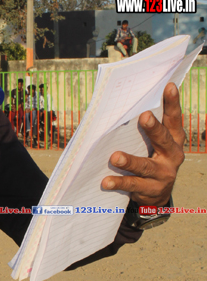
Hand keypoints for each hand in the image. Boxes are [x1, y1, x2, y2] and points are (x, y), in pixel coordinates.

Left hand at [101, 82, 184, 205]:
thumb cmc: (150, 158)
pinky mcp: (152, 190)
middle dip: (153, 128)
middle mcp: (172, 155)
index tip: (169, 86)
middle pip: (163, 139)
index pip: (174, 118)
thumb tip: (120, 107)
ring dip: (130, 161)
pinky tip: (106, 181)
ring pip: (145, 166)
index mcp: (174, 139)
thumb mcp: (153, 144)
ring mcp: (163, 174)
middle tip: (144, 117)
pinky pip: (133, 184)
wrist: (156, 195)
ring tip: (115, 157)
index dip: (173, 103)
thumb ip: (144, 129)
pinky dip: (119, 182)